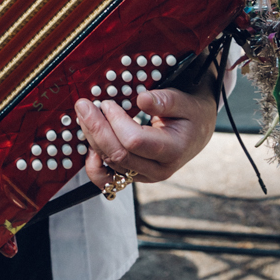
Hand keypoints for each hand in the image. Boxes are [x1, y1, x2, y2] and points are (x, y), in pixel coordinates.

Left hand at [76, 80, 218, 190]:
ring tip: (85, 116)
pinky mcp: (133, 176)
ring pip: (110, 163)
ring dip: (93, 139)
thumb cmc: (190, 114)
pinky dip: (93, 165)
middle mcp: (158, 169)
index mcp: (173, 150)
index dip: (116, 121)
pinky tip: (90, 145)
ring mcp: (145, 176)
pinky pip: (106, 180)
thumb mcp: (184, 101)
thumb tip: (142, 99)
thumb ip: (165, 100)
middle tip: (84, 106)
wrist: (196, 132)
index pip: (135, 141)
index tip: (107, 102)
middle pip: (119, 154)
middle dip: (96, 129)